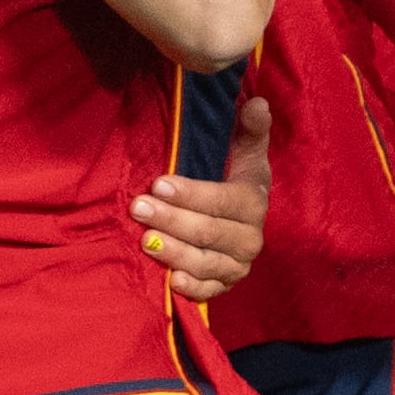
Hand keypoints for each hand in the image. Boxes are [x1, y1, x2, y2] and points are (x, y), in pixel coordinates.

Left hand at [134, 94, 272, 300]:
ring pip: (205, 262)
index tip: (158, 184)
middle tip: (137, 207)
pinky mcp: (223, 285)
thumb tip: (257, 102)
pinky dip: (190, 287)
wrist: (240, 224)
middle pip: (209, 232)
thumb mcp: (244, 154)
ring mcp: (237, 265)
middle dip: (171, 220)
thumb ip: (250, 130)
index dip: (191, 194)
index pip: (223, 200)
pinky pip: (208, 291)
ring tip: (143, 240)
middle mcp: (249, 238)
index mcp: (253, 202)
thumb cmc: (234, 181)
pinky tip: (170, 280)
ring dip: (173, 252)